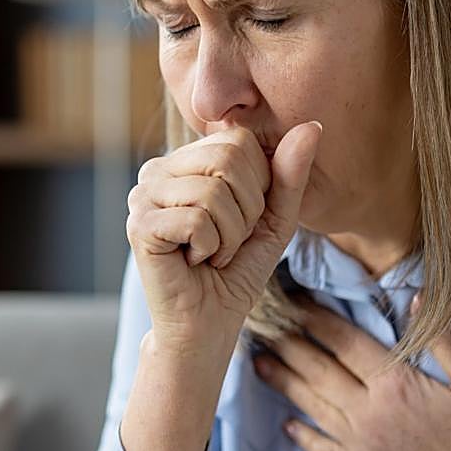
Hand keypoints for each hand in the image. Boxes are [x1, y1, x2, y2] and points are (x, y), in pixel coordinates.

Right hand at [126, 122, 321, 354]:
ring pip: (213, 193)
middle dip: (246, 210)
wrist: (208, 324)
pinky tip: (194, 261)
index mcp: (185, 160)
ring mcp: (142, 196)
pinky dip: (210, 248)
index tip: (242, 220)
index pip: (238, 141)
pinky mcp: (139, 225)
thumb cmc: (236, 270)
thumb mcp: (274, 218)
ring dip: (229, 236)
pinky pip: (197, 220)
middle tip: (227, 240)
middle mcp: (157, 170)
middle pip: (227, 160)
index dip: (258, 186)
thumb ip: (289, 174)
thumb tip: (312, 126)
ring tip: (211, 253)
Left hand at [252, 292, 450, 450]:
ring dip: (283, 381)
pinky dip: (302, 434)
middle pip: (318, 369)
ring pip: (312, 404)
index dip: (314, 317)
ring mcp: (360, 444)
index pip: (343, 341)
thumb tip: (418, 298)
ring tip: (258, 362)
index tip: (293, 300)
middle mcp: (368, 412)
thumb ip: (444, 338)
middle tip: (261, 324)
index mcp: (394, 383)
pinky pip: (322, 449)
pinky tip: (286, 423)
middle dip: (287, 343)